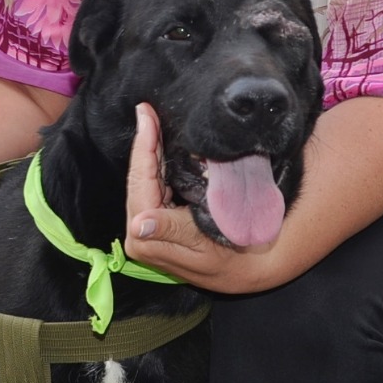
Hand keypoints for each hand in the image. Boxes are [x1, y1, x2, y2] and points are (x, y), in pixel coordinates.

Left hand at [123, 104, 274, 291]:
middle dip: (144, 144)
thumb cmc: (228, 255)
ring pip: (143, 181)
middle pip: (138, 178)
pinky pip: (152, 188)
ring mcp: (145, 228)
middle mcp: (139, 233)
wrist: (244, 270)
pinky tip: (160, 145)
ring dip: (150, 152)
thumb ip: (169, 230)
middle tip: (147, 112)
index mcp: (144, 236)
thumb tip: (138, 226)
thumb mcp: (201, 242)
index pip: (140, 181)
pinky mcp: (155, 223)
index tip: (145, 115)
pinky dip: (157, 166)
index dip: (144, 146)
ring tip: (152, 121)